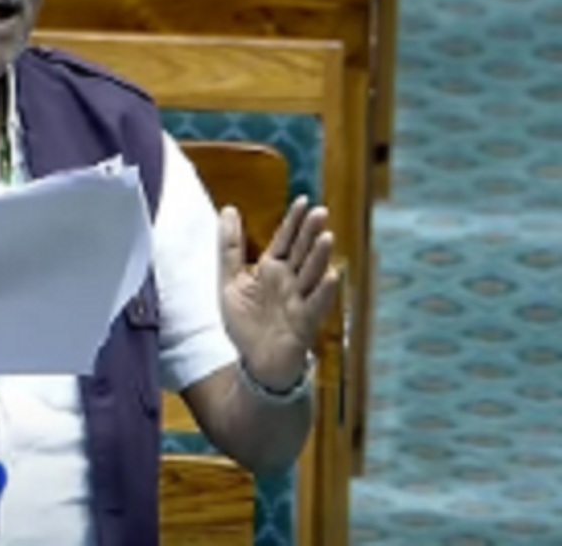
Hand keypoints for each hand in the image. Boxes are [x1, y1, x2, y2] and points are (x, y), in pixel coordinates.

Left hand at [219, 197, 339, 389]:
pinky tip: (333, 275)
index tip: (304, 200)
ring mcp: (299, 300)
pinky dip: (324, 291)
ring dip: (321, 257)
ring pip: (312, 275)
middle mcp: (289, 281)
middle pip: (302, 253)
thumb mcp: (230, 280)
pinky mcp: (304, 322)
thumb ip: (230, 247)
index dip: (294, 221)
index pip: (286, 239)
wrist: (255, 362)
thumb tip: (228, 208)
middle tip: (320, 211)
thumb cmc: (247, 322)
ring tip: (327, 237)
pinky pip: (316, 304)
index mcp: (272, 269)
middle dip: (310, 233)